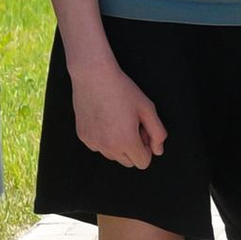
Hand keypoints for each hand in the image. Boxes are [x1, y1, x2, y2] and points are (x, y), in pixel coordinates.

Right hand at [71, 57, 167, 171]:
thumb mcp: (147, 108)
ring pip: (112, 156)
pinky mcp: (83, 137)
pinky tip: (105, 119)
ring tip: (118, 121)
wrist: (94, 76)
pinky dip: (104, 139)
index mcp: (126, 141)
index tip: (143, 132)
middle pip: (128, 162)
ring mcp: (93, 143)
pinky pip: (98, 147)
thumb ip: (158, 133)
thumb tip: (158, 151)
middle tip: (132, 125)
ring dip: (118, 145)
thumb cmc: (123, 90)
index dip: (147, 148)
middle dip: (134, 149)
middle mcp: (108, 147)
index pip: (143, 163)